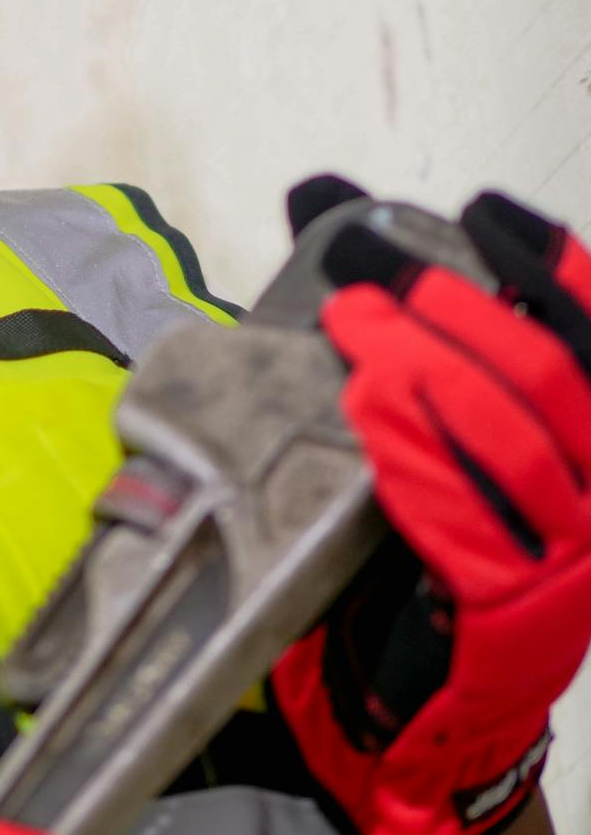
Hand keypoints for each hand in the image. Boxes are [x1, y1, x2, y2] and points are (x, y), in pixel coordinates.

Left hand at [271, 178, 590, 834]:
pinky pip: (473, 523)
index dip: (547, 261)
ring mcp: (573, 558)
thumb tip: (320, 196)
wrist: (435, 689)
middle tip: (366, 269)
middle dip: (454, 307)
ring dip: (425, 369)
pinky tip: (369, 407)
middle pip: (549, 374)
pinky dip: (419, 455)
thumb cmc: (432, 529)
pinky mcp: (520, 615)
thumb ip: (389, 308)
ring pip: (512, 441)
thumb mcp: (427, 414)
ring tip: (351, 324)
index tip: (479, 210)